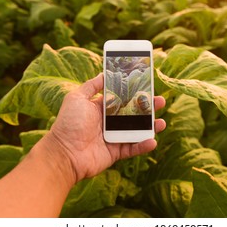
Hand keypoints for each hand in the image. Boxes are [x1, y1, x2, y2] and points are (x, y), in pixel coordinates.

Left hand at [47, 73, 165, 184]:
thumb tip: (104, 72)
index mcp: (100, 108)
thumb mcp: (77, 98)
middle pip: (132, 113)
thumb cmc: (69, 123)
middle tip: (160, 101)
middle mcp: (108, 122)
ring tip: (162, 122)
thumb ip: (92, 85)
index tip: (147, 85)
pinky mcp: (116, 152)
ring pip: (136, 130)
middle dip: (147, 107)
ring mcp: (113, 137)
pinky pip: (133, 148)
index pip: (121, 97)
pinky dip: (143, 145)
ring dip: (150, 126)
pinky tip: (152, 141)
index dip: (134, 91)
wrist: (64, 153)